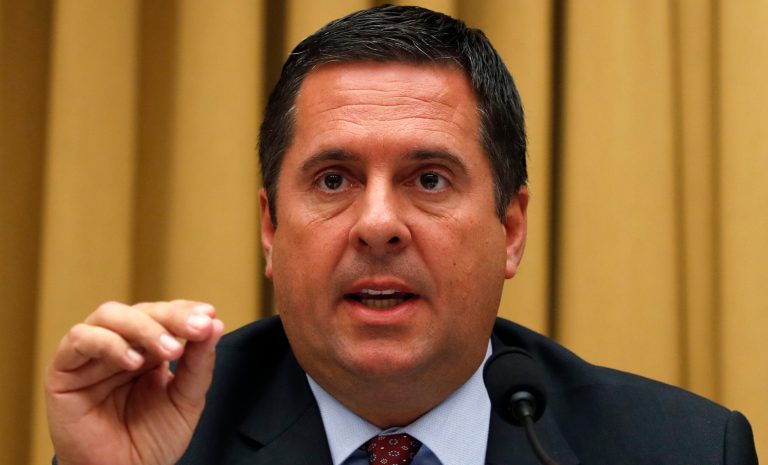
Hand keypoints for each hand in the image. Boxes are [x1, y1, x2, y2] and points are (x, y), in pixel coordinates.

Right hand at [45, 300, 224, 464]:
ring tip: (170, 350)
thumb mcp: (186, 400)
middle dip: (172, 317)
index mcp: (148, 348)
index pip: (165, 315)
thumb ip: (198, 364)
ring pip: (110, 315)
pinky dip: (109, 343)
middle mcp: (119, 345)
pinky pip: (79, 339)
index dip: (185, 310)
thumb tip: (215, 324)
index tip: (209, 316)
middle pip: (142, 310)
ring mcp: (90, 354)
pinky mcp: (63, 369)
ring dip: (144, 327)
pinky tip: (134, 361)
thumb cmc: (151, 442)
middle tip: (197, 328)